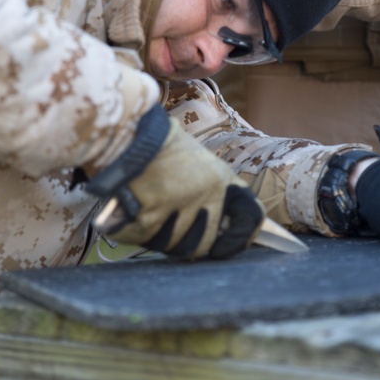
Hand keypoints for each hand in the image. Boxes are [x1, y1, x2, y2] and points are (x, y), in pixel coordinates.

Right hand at [87, 106, 263, 258]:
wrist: (129, 132)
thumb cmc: (162, 148)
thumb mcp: (201, 164)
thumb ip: (213, 194)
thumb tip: (219, 232)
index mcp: (221, 181)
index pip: (250, 217)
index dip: (240, 238)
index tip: (224, 247)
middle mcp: (205, 196)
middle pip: (202, 244)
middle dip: (186, 242)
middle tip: (169, 224)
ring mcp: (178, 208)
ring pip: (172, 246)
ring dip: (158, 235)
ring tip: (148, 209)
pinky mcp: (149, 217)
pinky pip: (144, 240)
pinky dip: (133, 230)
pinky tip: (132, 211)